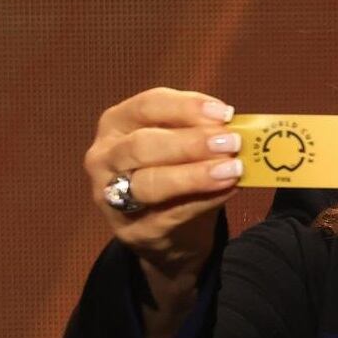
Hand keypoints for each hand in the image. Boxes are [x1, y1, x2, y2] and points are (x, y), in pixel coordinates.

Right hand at [84, 87, 243, 276]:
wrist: (167, 228)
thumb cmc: (174, 169)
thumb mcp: (182, 141)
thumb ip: (201, 129)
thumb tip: (232, 125)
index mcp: (117, 123)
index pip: (147, 106)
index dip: (186, 107)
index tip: (224, 113)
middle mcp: (105, 157)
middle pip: (143, 145)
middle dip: (192, 143)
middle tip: (232, 143)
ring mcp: (111, 197)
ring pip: (149, 183)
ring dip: (195, 175)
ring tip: (232, 170)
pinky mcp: (132, 231)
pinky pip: (169, 214)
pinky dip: (203, 201)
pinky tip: (228, 190)